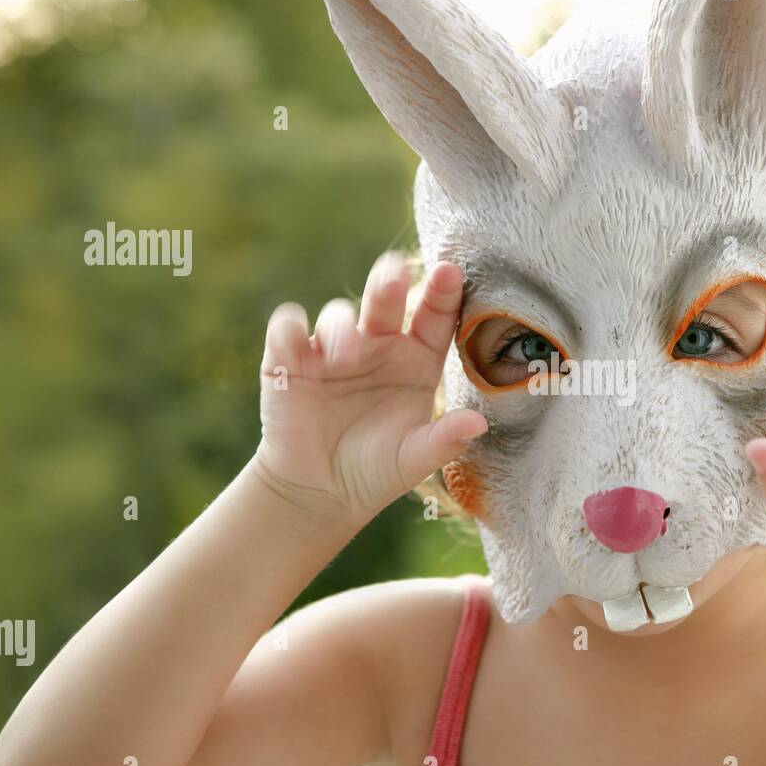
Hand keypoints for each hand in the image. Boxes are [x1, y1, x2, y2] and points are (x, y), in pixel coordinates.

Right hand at [251, 252, 486, 527]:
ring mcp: (333, 348)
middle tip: (393, 276)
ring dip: (340, 327)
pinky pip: (287, 328)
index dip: (443, 294)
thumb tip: (478, 424)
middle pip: (385, 299)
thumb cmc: (376, 470)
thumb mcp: (413, 460)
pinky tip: (296, 341)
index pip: (434, 317)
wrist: (319, 492)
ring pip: (338, 315)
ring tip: (344, 355)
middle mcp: (378, 345)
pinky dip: (290, 327)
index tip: (450, 272)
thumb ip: (444, 440)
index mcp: (417, 360)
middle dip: (388, 281)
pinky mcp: (289, 358)